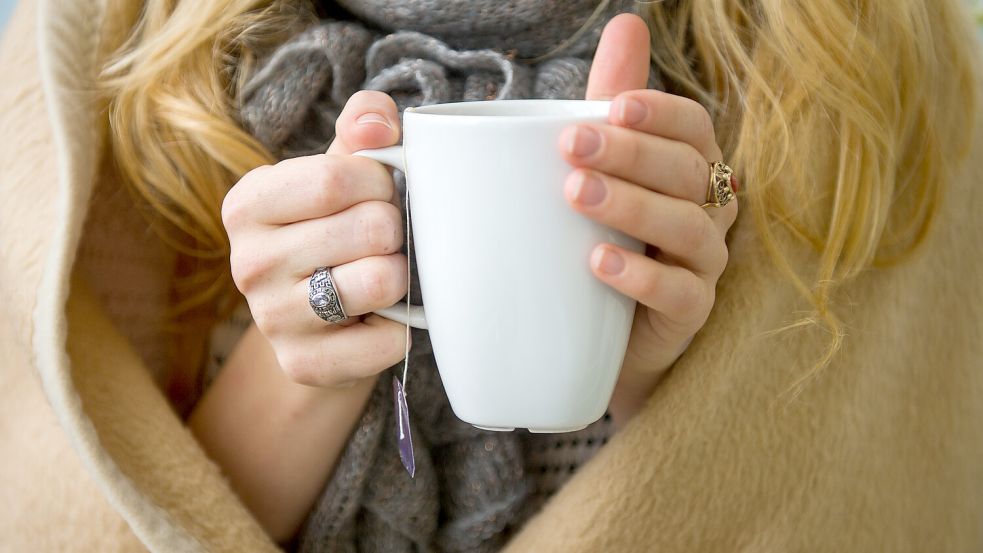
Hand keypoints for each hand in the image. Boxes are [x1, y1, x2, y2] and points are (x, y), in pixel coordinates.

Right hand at [222, 90, 410, 387]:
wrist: (318, 323)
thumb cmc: (335, 230)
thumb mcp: (340, 171)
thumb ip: (362, 128)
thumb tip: (380, 123)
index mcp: (248, 203)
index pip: (339, 177)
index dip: (382, 182)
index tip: (382, 192)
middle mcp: (247, 263)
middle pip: (369, 228)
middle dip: (395, 230)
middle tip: (384, 240)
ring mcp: (271, 319)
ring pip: (381, 282)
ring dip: (401, 276)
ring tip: (382, 274)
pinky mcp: (302, 365)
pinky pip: (387, 340)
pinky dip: (400, 328)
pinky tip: (379, 319)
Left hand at [566, 15, 738, 425]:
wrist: (601, 336)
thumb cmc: (604, 238)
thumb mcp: (603, 170)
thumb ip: (612, 105)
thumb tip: (627, 22)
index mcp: (688, 167)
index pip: (693, 127)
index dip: (659, 113)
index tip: (612, 106)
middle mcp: (708, 210)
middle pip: (686, 171)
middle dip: (631, 153)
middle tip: (572, 146)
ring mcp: (704, 264)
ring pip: (687, 227)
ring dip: (632, 206)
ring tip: (577, 195)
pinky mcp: (690, 315)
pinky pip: (682, 294)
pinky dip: (641, 277)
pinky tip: (598, 264)